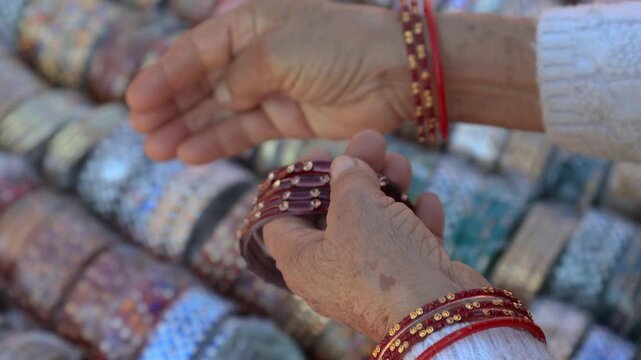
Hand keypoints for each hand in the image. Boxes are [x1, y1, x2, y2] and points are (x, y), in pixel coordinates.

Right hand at [126, 0, 413, 163]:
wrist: (393, 74)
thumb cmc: (337, 47)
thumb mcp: (277, 50)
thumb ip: (238, 75)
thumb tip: (219, 97)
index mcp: (250, 23)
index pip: (195, 51)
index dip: (163, 77)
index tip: (135, 102)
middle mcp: (257, 54)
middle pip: (202, 83)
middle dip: (171, 107)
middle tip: (142, 131)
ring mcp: (271, 88)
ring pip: (219, 111)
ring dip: (188, 129)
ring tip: (157, 150)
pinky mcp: (286, 117)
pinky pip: (244, 131)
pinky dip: (218, 142)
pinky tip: (191, 155)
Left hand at [263, 130, 488, 339]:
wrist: (437, 311)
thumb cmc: (381, 259)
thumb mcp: (354, 205)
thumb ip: (347, 177)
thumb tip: (345, 165)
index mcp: (302, 261)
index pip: (282, 217)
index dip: (297, 182)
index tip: (319, 154)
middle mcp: (332, 273)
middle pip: (336, 213)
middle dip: (356, 175)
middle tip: (372, 144)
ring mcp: (371, 279)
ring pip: (376, 224)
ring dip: (390, 190)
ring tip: (402, 163)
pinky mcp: (406, 282)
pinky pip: (407, 244)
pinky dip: (417, 220)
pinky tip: (427, 200)